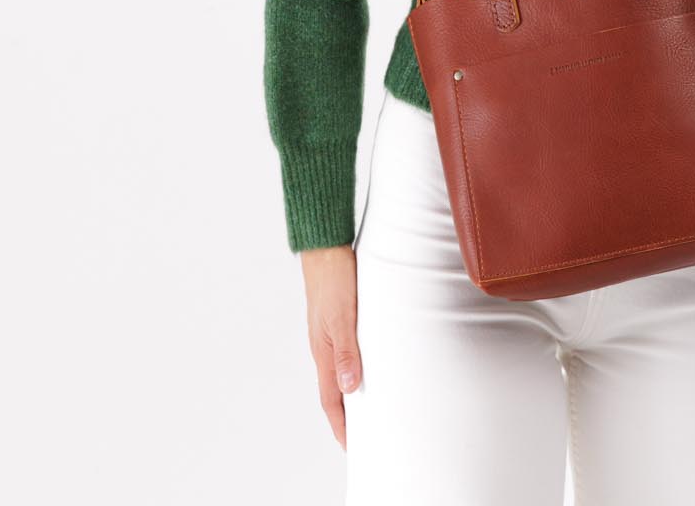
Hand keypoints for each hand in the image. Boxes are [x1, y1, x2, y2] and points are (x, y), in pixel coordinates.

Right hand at [301, 244, 361, 448]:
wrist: (325, 247)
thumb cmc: (334, 278)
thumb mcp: (342, 315)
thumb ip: (346, 350)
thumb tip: (350, 387)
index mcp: (324, 351)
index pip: (331, 399)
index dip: (342, 425)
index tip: (353, 448)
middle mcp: (325, 346)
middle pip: (335, 391)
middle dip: (348, 417)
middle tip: (365, 437)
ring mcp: (329, 334)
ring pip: (340, 372)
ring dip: (352, 394)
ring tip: (370, 408)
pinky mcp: (338, 319)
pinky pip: (345, 353)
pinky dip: (355, 369)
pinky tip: (368, 366)